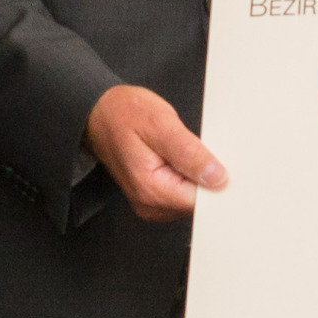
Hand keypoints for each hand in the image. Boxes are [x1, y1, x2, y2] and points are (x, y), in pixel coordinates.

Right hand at [87, 84, 224, 220]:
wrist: (100, 112)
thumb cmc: (124, 114)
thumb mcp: (161, 124)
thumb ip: (190, 154)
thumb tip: (217, 178)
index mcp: (151, 190)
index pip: (201, 201)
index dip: (214, 181)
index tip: (214, 160)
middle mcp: (150, 204)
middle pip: (197, 203)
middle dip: (204, 177)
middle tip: (191, 148)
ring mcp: (150, 204)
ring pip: (191, 199)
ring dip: (195, 176)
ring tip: (179, 150)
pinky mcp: (153, 198)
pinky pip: (181, 194)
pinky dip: (187, 176)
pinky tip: (177, 158)